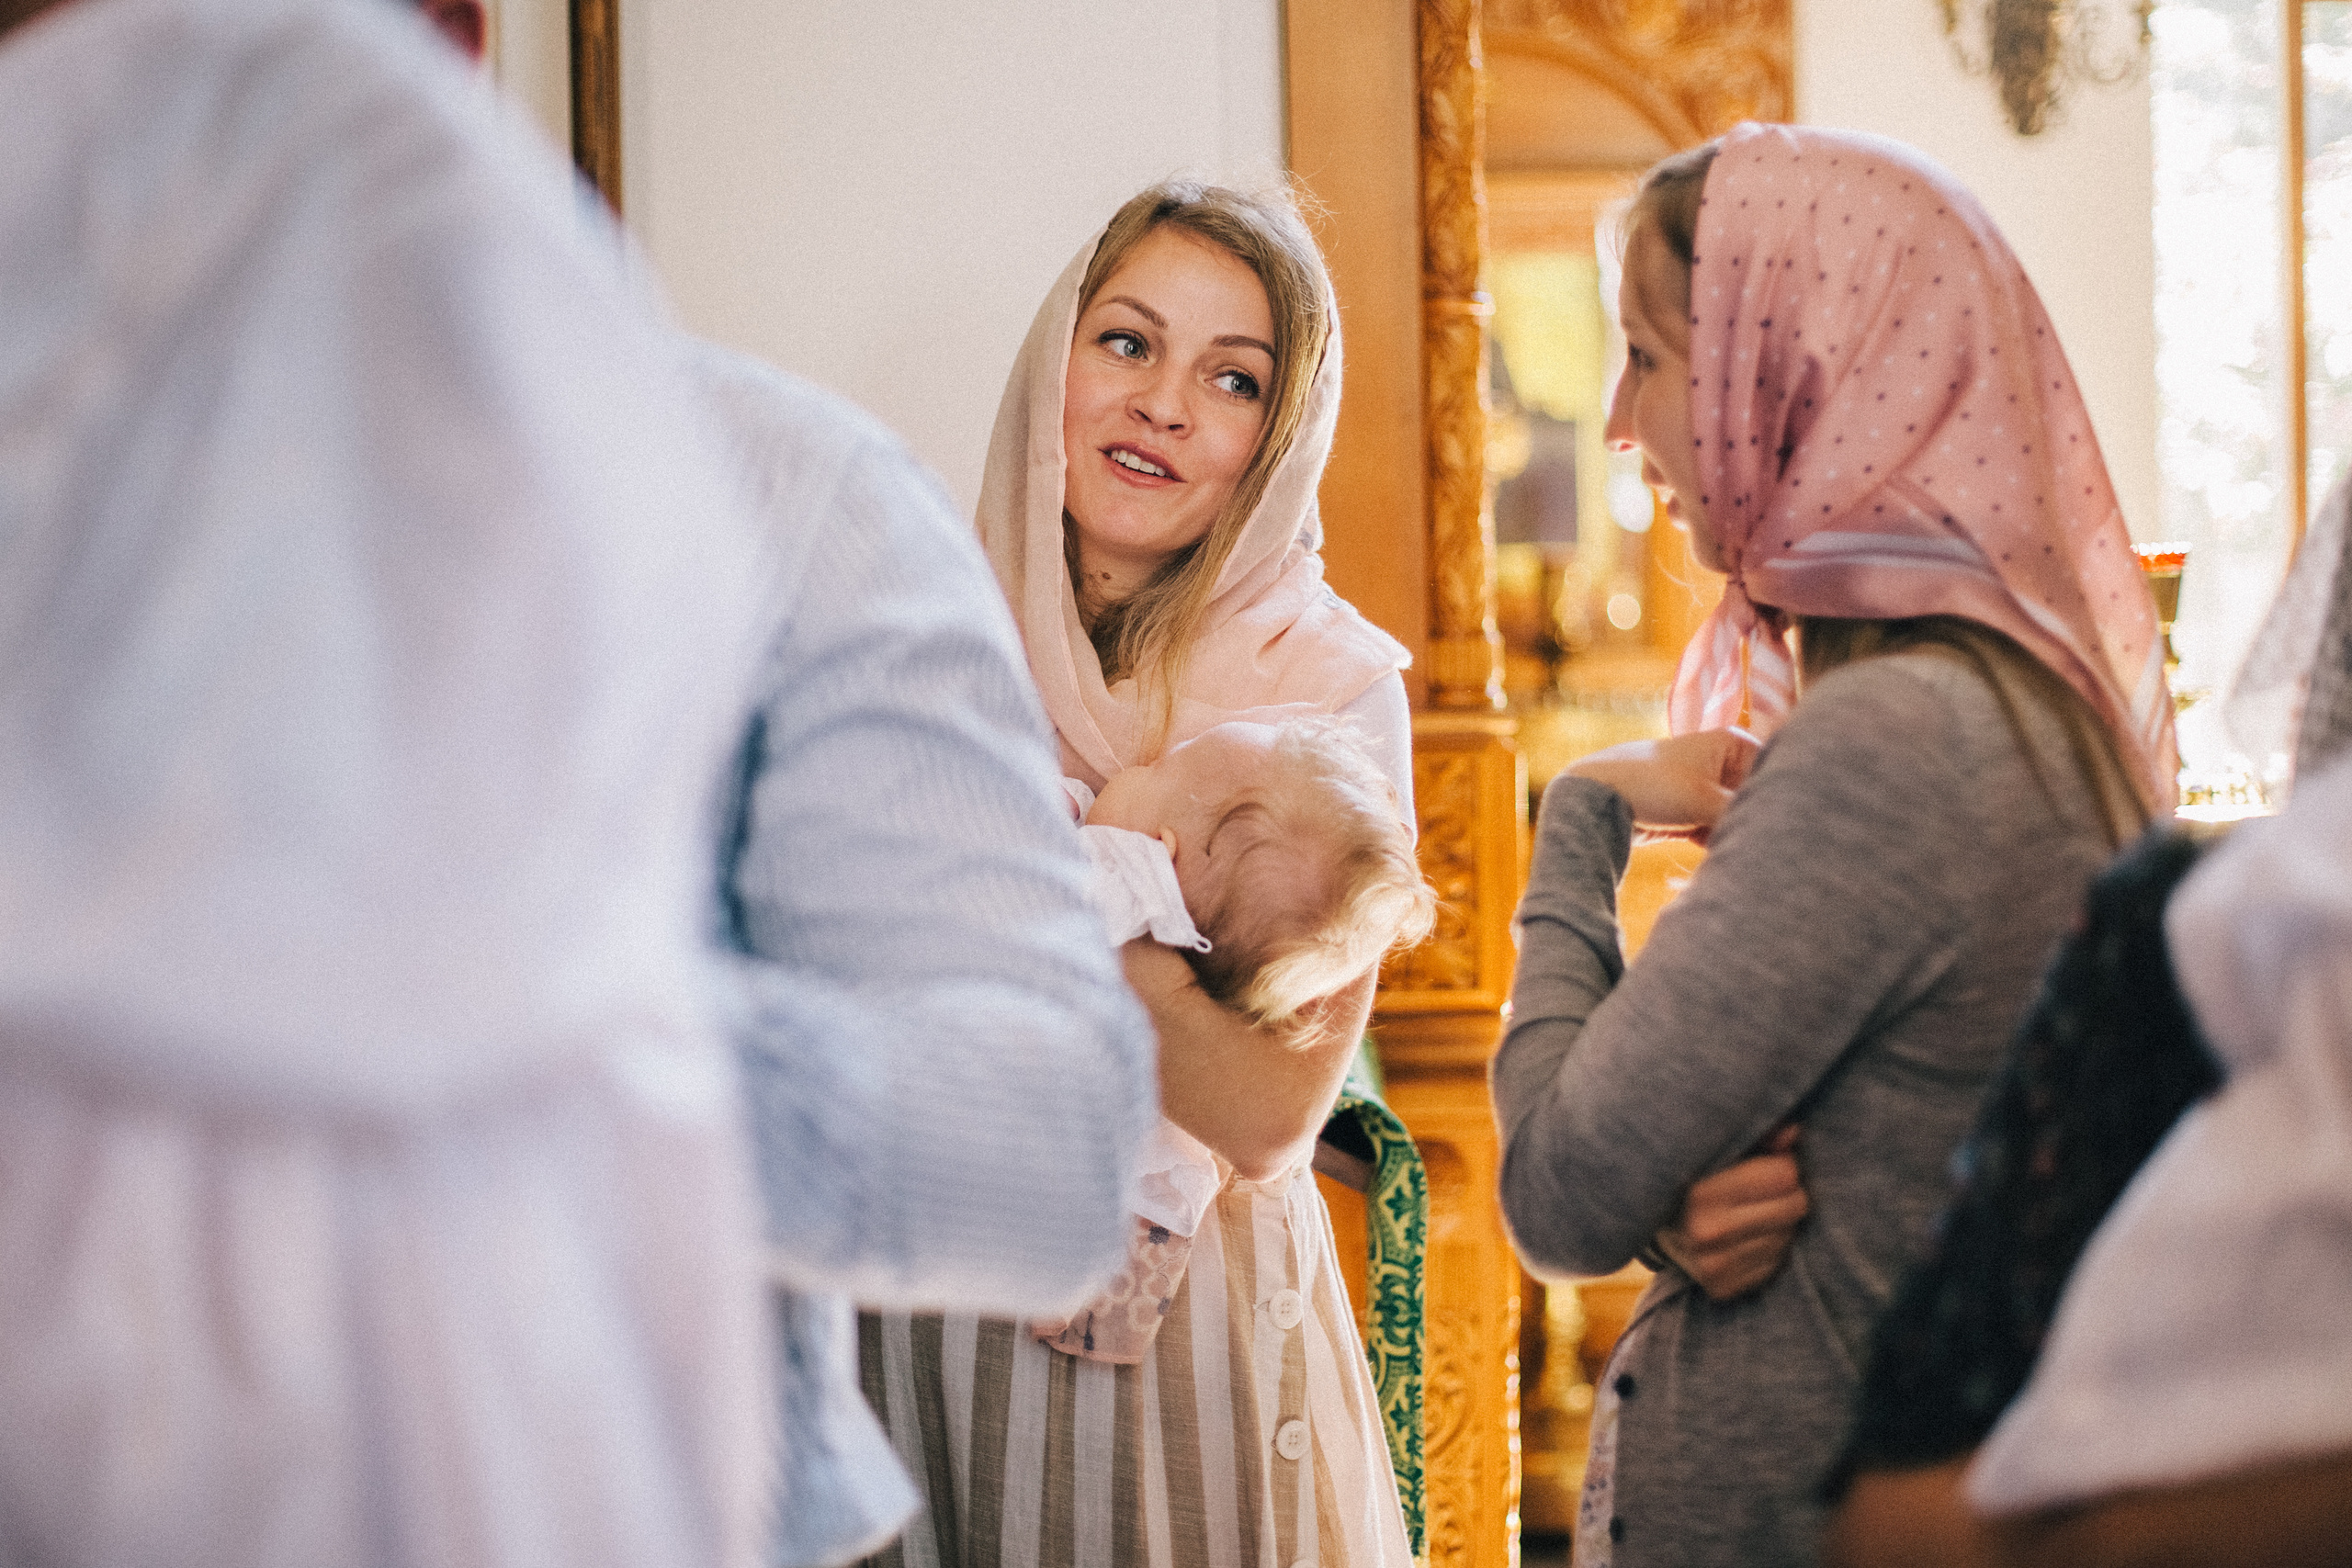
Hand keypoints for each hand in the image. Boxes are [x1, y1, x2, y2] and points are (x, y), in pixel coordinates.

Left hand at [1568, 728, 1759, 833]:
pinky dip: (1713, 841)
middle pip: (1752, 797)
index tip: (1778, 824)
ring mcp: (1705, 787)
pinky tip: (1708, 851)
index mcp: (1732, 743)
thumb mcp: (1706, 801)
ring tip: (1724, 845)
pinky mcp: (1689, 811)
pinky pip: (1714, 829)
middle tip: (1751, 841)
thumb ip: (1744, 814)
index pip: (1772, 773)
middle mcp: (1722, 761)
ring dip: (1730, 833)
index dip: (1775, 800)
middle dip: (1748, 819)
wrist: (1596, 798)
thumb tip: (1779, 834)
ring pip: (1732, 817)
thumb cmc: (1652, 786)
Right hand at [1657, 1124, 1806, 1300]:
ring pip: (1788, 1236)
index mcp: (1700, 1193)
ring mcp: (1713, 1266)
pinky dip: (1767, 1248)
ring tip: (1748, 1211)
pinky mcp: (1722, 1288)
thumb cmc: (1693, 1173)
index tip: (1764, 1162)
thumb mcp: (1717, 1147)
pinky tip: (1744, 1237)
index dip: (1782, 1164)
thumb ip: (1756, 1135)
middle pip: (1795, 1205)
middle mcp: (1706, 1233)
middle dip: (1786, 1192)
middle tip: (1761, 1188)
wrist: (1646, 1220)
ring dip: (1778, 1222)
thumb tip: (1793, 1132)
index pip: (1785, 1175)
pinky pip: (1775, 1264)